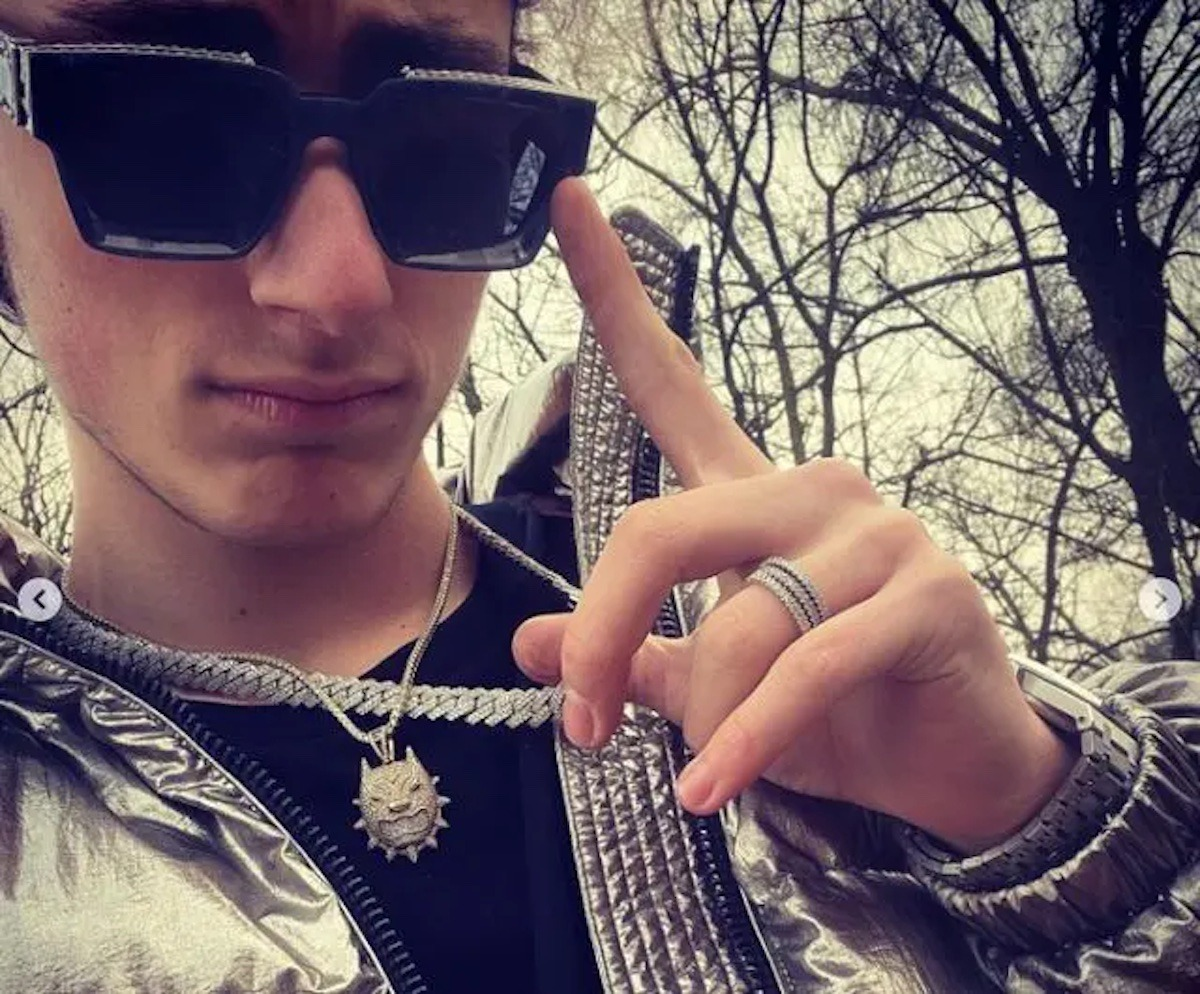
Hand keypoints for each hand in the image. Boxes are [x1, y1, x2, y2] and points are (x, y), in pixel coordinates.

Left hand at [512, 179, 1074, 852]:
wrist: (950, 762)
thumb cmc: (827, 711)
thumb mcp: (706, 681)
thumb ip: (627, 653)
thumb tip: (529, 642)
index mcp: (751, 494)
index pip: (670, 382)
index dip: (612, 295)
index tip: (565, 199)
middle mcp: (810, 489)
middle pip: (658, 532)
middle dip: (603, 636)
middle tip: (581, 725)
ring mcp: (875, 533)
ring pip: (734, 623)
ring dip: (705, 715)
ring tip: (712, 765)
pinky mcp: (923, 594)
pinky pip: (801, 669)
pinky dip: (748, 741)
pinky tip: (716, 786)